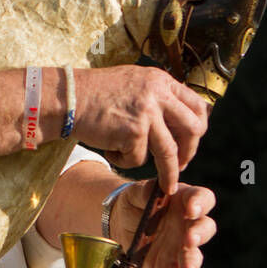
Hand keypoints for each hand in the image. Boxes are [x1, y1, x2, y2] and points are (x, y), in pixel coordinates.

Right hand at [71, 66, 210, 195]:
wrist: (68, 97)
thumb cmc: (95, 92)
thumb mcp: (133, 82)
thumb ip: (156, 95)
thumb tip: (177, 119)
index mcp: (161, 81)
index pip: (197, 105)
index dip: (198, 127)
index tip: (190, 141)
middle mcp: (158, 94)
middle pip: (192, 129)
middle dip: (190, 152)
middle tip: (182, 164)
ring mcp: (147, 113)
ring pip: (170, 152)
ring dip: (170, 173)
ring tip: (167, 186)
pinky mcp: (133, 132)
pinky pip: (138, 158)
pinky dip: (124, 160)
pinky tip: (110, 150)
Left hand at [112, 181, 215, 267]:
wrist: (119, 222)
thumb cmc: (133, 202)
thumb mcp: (134, 193)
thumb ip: (144, 190)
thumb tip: (157, 188)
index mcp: (184, 200)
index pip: (202, 198)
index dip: (200, 203)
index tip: (190, 210)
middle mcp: (188, 224)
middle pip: (205, 228)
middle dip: (198, 234)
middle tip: (189, 239)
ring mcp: (181, 246)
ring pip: (194, 255)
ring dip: (192, 263)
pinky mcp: (171, 265)